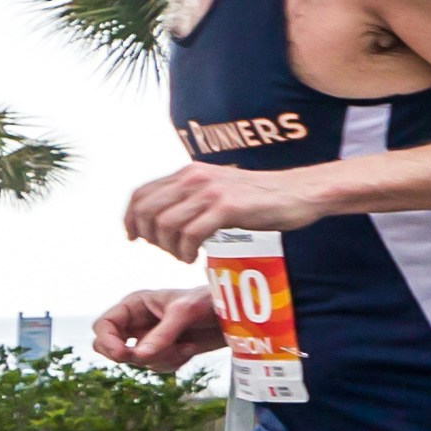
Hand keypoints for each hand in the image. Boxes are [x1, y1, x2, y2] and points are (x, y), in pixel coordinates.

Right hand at [91, 287, 222, 372]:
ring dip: (161, 358)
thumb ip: (162, 334)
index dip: (107, 342)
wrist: (235, 315)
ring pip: (137, 361)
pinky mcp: (164, 351)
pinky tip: (190, 349)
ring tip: (186, 345)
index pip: (103, 325)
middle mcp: (137, 322)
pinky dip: (173, 363)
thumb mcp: (185, 312)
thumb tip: (138, 356)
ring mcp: (149, 338)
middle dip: (127, 355)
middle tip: (146, 356)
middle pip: (109, 347)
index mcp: (134, 305)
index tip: (124, 355)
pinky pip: (156, 367)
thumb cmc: (209, 301)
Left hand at [121, 160, 315, 257]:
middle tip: (165, 251)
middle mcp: (195, 178)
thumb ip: (192, 198)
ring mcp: (211, 192)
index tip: (134, 237)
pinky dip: (185, 251)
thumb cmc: (262, 197)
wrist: (300, 192)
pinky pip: (190, 234)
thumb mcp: (219, 190)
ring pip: (165, 224)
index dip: (130, 219)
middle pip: (147, 210)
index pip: (141, 194)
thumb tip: (164, 219)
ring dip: (168, 248)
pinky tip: (194, 258)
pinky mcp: (228, 208)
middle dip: (148, 237)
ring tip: (183, 256)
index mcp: (189, 172)